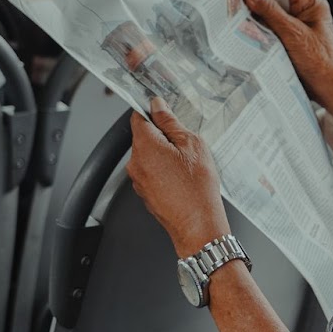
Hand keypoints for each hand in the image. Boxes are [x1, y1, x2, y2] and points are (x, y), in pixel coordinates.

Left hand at [127, 98, 229, 258]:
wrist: (198, 225)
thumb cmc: (197, 188)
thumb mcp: (191, 144)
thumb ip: (170, 121)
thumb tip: (157, 106)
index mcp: (144, 145)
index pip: (138, 116)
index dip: (152, 111)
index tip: (164, 112)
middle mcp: (135, 162)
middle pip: (144, 137)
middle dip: (162, 136)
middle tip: (186, 144)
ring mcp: (138, 180)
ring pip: (149, 156)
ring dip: (164, 154)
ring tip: (187, 165)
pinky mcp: (145, 193)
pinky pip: (152, 172)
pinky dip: (164, 171)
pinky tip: (182, 178)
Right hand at [242, 0, 332, 100]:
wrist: (331, 90)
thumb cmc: (320, 61)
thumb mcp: (293, 34)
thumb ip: (272, 12)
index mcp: (310, 3)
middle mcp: (303, 12)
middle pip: (273, 1)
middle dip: (254, 3)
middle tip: (231, 3)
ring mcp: (295, 28)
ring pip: (269, 18)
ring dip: (255, 20)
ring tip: (234, 19)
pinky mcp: (289, 43)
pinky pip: (270, 33)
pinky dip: (259, 34)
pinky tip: (245, 34)